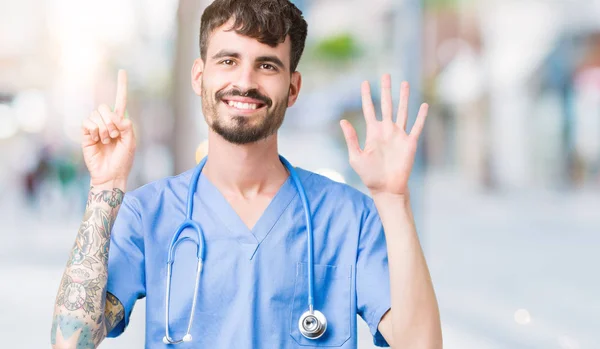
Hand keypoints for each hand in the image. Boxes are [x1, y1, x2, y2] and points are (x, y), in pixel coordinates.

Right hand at [81, 70, 135, 187]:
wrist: (110, 174)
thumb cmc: (123, 160)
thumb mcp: (131, 143)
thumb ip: (127, 127)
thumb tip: (115, 116)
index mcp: (120, 122)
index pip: (120, 101)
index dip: (121, 86)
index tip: (122, 71)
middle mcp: (107, 121)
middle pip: (105, 107)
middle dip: (111, 122)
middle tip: (114, 136)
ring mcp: (95, 127)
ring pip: (96, 114)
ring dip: (103, 129)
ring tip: (106, 141)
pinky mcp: (85, 133)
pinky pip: (87, 122)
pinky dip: (93, 131)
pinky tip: (96, 140)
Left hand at [340, 74, 427, 196]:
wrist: (386, 188)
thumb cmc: (369, 175)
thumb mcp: (356, 157)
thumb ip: (351, 138)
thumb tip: (342, 121)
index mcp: (372, 132)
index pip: (369, 109)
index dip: (366, 96)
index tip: (364, 82)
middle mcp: (386, 130)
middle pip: (387, 105)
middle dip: (386, 90)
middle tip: (386, 74)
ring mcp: (399, 135)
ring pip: (402, 111)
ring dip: (404, 98)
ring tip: (405, 83)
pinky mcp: (410, 143)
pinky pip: (416, 127)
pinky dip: (421, 116)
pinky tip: (424, 105)